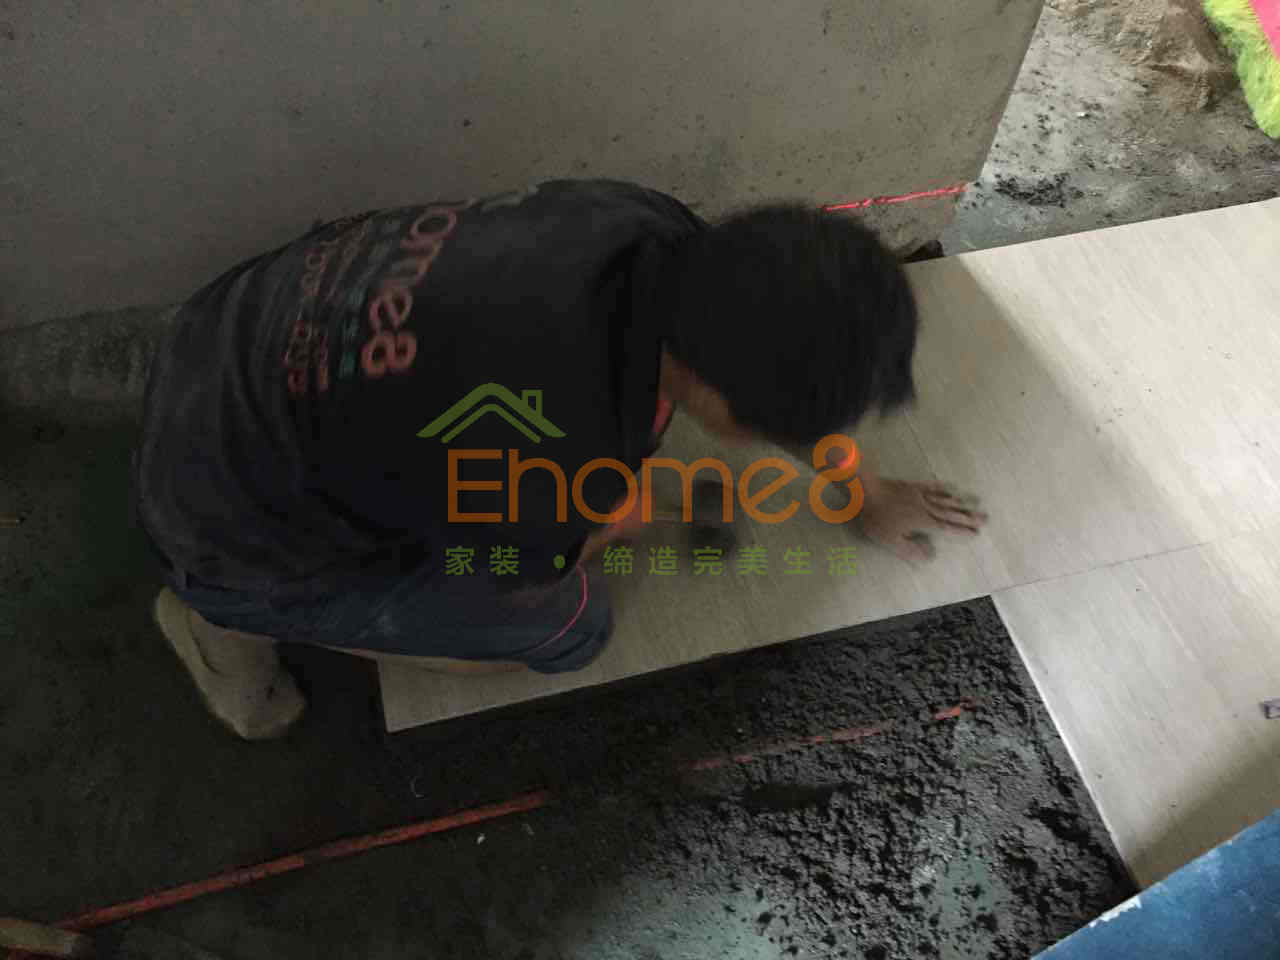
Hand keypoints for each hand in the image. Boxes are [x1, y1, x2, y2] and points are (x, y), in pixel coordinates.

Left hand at [854, 474, 987, 563]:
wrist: (866, 490)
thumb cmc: (876, 517)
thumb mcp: (889, 540)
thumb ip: (910, 550)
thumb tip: (930, 557)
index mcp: (922, 521)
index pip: (946, 528)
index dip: (961, 531)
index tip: (976, 533)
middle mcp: (925, 507)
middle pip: (950, 513)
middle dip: (968, 517)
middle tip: (986, 518)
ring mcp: (919, 494)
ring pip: (945, 499)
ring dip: (961, 502)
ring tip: (977, 503)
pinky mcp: (912, 486)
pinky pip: (932, 486)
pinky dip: (944, 488)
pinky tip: (952, 488)